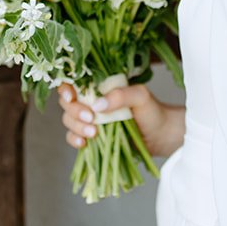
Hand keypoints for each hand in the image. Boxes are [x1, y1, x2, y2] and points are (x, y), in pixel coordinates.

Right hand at [57, 81, 184, 159]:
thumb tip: (97, 105)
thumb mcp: (140, 96)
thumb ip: (121, 95)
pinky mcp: (91, 136)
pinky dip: (75, 140)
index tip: (71, 97)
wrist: (160, 136)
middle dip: (75, 111)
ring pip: (69, 120)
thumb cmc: (152, 110)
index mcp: (100, 86)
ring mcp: (90, 119)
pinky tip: (84, 144)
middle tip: (91, 119)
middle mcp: (91, 101)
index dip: (66, 88)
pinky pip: (74, 137)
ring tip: (94, 134)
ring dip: (76, 127)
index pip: (74, 82)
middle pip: (68, 103)